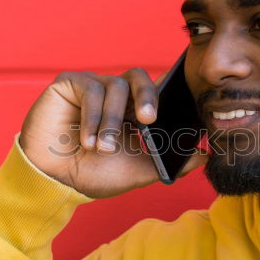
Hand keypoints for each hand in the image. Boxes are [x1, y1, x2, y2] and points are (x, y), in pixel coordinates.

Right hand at [19, 68, 207, 198]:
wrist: (54, 182)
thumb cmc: (93, 175)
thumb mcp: (138, 171)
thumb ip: (169, 163)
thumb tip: (206, 156)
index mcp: (131, 111)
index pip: (155, 92)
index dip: (166, 98)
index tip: (173, 117)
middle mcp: (113, 95)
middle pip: (139, 77)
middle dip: (148, 96)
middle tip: (149, 120)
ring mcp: (91, 87)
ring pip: (115, 87)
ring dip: (111, 121)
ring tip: (101, 148)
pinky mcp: (69, 83)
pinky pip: (90, 89)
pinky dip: (92, 116)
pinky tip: (86, 140)